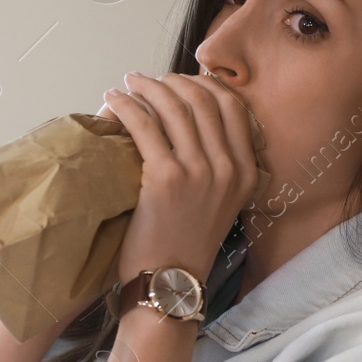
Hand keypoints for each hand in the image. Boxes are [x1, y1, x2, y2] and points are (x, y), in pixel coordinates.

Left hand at [102, 71, 258, 286]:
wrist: (171, 281)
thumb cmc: (188, 243)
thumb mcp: (222, 203)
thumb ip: (220, 166)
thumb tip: (193, 123)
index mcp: (246, 172)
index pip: (233, 107)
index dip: (204, 84)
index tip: (181, 80)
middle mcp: (229, 168)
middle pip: (202, 101)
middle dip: (172, 81)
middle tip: (148, 80)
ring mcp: (199, 172)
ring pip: (173, 108)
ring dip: (147, 87)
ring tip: (129, 84)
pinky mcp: (166, 178)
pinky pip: (145, 126)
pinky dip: (127, 106)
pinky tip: (114, 99)